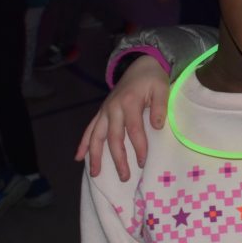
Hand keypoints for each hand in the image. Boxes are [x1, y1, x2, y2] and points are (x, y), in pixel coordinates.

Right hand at [75, 55, 170, 179]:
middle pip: (114, 137)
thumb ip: (160, 106)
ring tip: (96, 174)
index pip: (133, 130)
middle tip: (124, 177)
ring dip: (95, 155)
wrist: (139, 65)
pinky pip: (89, 129)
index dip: (138, 147)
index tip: (142, 162)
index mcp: (129, 102)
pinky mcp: (101, 112)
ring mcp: (105, 111)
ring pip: (96, 136)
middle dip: (118, 159)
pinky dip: (83, 143)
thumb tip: (157, 126)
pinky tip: (79, 158)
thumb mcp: (162, 88)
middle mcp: (113, 108)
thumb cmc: (152, 79)